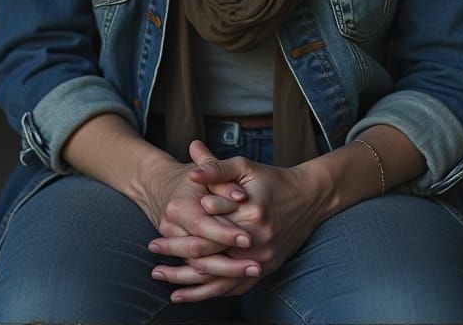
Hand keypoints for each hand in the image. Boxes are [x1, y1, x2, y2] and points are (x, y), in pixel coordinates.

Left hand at [148, 140, 325, 302]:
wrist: (308, 198)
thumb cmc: (272, 179)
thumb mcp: (245, 166)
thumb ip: (216, 167)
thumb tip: (190, 170)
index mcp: (250, 211)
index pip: (210, 225)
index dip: (182, 230)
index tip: (158, 228)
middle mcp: (256, 239)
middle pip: (210, 255)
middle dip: (178, 256)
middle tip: (153, 251)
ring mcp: (262, 259)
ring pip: (220, 279)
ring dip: (190, 283)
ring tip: (164, 282)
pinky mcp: (265, 270)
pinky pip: (234, 288)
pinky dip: (210, 294)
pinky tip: (189, 295)